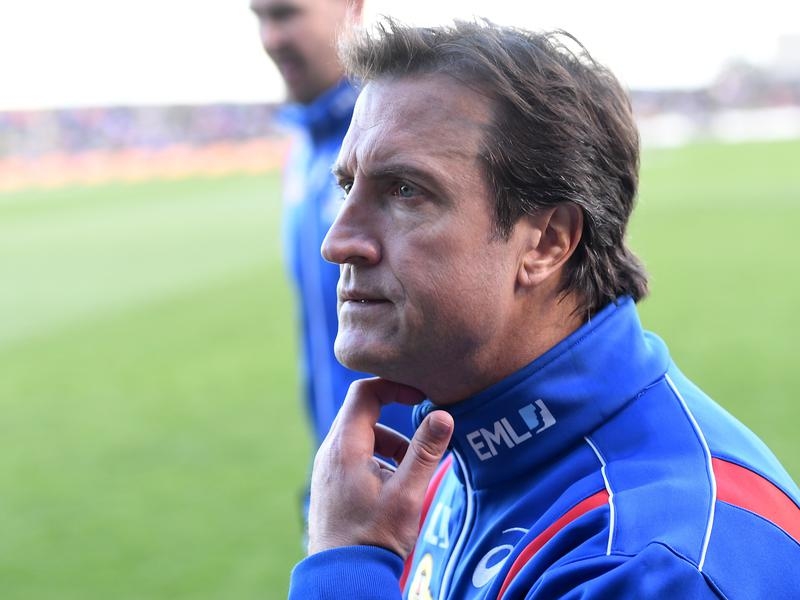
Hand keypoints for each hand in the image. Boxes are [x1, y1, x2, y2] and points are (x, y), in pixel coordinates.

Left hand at [307, 378, 453, 558]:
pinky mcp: (330, 485)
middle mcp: (330, 452)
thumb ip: (425, 452)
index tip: (420, 396)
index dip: (394, 386)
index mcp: (345, 446)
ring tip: (410, 472)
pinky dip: (377, 460)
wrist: (343, 577)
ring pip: (361, 438)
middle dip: (396, 419)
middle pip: (363, 413)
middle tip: (423, 436)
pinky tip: (393, 487)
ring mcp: (327, 469)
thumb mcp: (407, 493)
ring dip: (390, 444)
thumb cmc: (374, 538)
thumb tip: (443, 415)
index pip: (364, 392)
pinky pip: (354, 457)